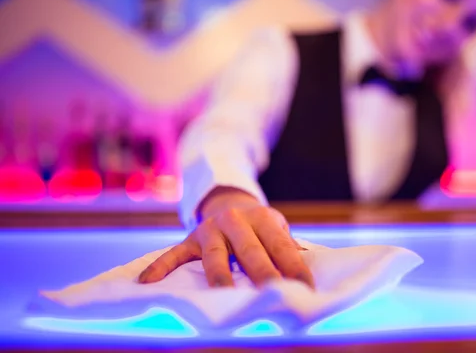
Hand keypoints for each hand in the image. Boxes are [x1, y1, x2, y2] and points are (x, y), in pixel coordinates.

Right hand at [138, 187, 313, 287]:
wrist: (228, 203)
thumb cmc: (258, 227)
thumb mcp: (275, 228)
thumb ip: (286, 246)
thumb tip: (304, 269)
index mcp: (263, 218)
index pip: (282, 246)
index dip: (295, 268)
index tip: (306, 289)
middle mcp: (236, 221)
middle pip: (251, 251)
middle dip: (264, 273)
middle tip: (275, 293)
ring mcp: (210, 230)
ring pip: (215, 255)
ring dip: (221, 276)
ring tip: (224, 295)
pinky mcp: (190, 239)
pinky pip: (173, 254)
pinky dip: (160, 268)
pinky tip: (147, 282)